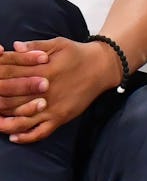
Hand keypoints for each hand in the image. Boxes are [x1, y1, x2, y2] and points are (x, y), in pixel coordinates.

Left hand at [0, 38, 121, 143]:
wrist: (103, 67)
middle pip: (10, 99)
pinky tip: (13, 136)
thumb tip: (14, 46)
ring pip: (22, 119)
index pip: (10, 75)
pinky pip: (41, 131)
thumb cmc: (78, 54)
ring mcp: (53, 106)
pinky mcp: (61, 117)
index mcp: (42, 70)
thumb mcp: (58, 43)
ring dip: (4, 123)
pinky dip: (26, 137)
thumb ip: (35, 46)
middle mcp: (45, 90)